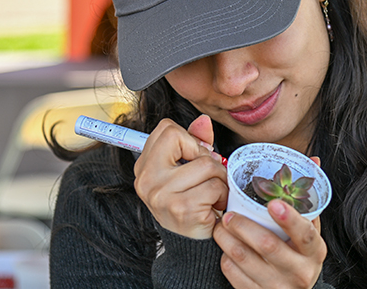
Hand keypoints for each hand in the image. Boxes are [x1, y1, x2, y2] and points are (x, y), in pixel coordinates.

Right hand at [133, 115, 227, 238]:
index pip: (167, 129)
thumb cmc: (191, 203)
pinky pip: (215, 186)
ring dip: (218, 179)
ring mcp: (162, 194)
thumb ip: (195, 142)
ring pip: (206, 164)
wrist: (190, 246)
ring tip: (212, 194)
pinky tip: (213, 207)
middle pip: (183, 140)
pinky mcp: (182, 208)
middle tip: (205, 178)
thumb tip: (203, 120)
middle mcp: (146, 179)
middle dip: (204, 157)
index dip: (188, 141)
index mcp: (144, 167)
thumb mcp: (188, 170)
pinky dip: (222, 195)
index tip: (191, 161)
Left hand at [213, 192, 325, 287]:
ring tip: (220, 226)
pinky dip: (225, 258)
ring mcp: (279, 287)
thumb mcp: (307, 228)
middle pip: (268, 245)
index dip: (289, 219)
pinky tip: (225, 248)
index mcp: (314, 250)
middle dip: (243, 226)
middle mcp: (301, 271)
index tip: (273, 203)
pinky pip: (234, 275)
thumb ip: (306, 197)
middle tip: (228, 214)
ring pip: (245, 260)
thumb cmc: (296, 251)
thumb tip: (314, 159)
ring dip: (227, 240)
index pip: (305, 234)